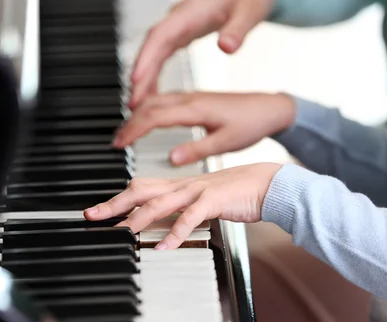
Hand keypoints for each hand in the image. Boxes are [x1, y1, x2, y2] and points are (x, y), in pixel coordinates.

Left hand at [83, 163, 282, 248]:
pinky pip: (190, 216)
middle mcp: (184, 185)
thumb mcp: (203, 201)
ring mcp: (198, 190)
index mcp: (180, 185)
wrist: (267, 183)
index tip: (96, 211)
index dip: (117, 199)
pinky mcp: (214, 199)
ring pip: (160, 203)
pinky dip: (175, 233)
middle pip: (141, 191)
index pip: (140, 189)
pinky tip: (164, 247)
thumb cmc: (237, 193)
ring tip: (123, 234)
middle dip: (116, 204)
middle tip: (94, 216)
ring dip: (138, 220)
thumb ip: (182, 210)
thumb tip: (164, 226)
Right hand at [114, 92, 295, 164]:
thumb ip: (197, 150)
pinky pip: (165, 100)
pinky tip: (147, 120)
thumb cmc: (252, 123)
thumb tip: (171, 158)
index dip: (133, 129)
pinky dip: (149, 110)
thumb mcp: (226, 142)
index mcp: (195, 109)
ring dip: (137, 115)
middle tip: (116, 142)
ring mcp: (192, 97)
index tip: (119, 143)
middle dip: (129, 123)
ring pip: (155, 101)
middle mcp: (190, 99)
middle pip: (149, 105)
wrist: (270, 108)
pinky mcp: (195, 99)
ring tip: (125, 134)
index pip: (154, 116)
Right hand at [129, 0, 273, 107]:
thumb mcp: (248, 12)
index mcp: (190, 13)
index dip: (146, 58)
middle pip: (152, 49)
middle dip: (141, 76)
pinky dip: (155, 74)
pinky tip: (153, 94)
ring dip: (144, 78)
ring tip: (138, 105)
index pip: (161, 36)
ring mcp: (178, 27)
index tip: (136, 79)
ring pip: (154, 54)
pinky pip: (162, 56)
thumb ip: (238, 30)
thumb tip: (226, 47)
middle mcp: (179, 20)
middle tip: (133, 104)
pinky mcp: (182, 34)